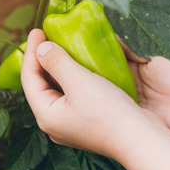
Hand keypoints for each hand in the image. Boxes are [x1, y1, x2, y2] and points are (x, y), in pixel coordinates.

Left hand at [21, 29, 156, 158]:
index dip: (31, 52)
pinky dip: (73, 79)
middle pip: (42, 86)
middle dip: (43, 60)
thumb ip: (57, 62)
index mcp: (46, 116)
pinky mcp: (88, 124)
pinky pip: (73, 96)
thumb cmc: (108, 111)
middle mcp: (55, 123)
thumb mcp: (79, 81)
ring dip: (59, 69)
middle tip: (47, 37)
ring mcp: (72, 125)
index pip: (29, 79)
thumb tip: (41, 48)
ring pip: (58, 91)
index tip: (37, 29)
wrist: (140, 139)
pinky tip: (82, 67)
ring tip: (62, 48)